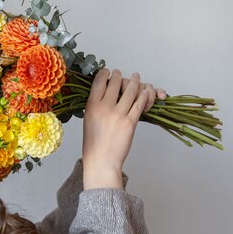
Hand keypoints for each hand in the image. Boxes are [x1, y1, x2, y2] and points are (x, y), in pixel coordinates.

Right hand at [82, 68, 163, 189]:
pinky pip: (139, 104)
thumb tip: (103, 94)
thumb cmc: (93, 144)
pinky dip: (143, 96)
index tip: (108, 72)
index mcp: (91, 106)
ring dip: (135, 82)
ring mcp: (118, 114)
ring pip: (130, 91)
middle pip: (116, 83)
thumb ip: (95, 106)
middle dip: (120, 76)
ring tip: (136, 78)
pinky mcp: (131, 122)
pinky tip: (144, 93)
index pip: (99, 82)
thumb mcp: (88, 121)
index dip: (105, 73)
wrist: (102, 161)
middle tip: (122, 74)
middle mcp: (104, 108)